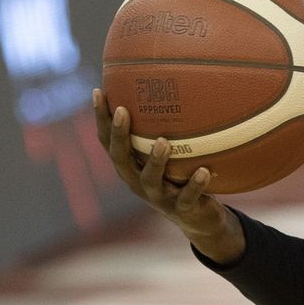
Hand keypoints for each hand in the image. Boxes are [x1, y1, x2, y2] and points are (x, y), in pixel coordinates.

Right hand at [92, 89, 244, 263]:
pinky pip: (188, 197)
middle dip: (119, 135)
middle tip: (123, 111)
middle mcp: (138, 181)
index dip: (101, 119)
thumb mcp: (175, 154)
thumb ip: (171, 129)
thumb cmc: (183, 178)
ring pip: (150, 180)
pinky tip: (204, 170)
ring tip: (164, 142)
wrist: (200, 220)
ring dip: (156, 161)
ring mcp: (159, 197)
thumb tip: (179, 84)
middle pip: (120, 158)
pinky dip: (195, 184)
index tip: (100, 91)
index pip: (108, 141)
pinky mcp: (183, 209)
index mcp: (131, 166)